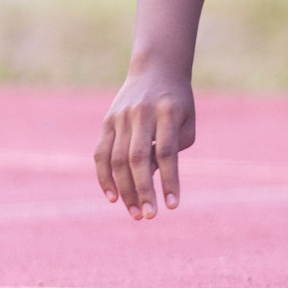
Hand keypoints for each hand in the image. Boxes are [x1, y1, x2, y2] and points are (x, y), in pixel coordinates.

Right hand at [94, 74, 194, 220]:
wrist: (157, 70)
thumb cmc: (178, 102)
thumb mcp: (187, 120)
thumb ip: (174, 148)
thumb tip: (150, 177)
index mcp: (168, 112)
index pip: (167, 152)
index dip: (169, 180)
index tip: (173, 205)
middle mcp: (141, 114)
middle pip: (138, 159)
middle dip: (142, 191)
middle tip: (148, 217)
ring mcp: (120, 118)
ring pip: (117, 159)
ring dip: (124, 190)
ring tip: (134, 213)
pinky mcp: (107, 122)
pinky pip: (101, 154)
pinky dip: (104, 177)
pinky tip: (113, 198)